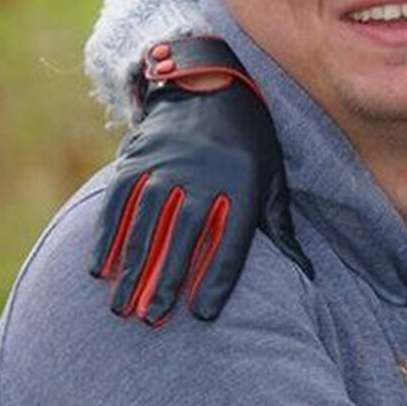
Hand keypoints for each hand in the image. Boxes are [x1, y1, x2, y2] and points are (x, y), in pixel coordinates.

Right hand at [89, 37, 312, 323]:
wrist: (214, 85)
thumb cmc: (250, 146)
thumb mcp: (272, 180)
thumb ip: (280, 228)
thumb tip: (308, 275)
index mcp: (242, 185)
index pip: (230, 240)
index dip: (216, 279)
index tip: (204, 315)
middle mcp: (204, 174)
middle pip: (184, 235)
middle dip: (166, 280)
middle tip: (154, 320)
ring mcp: (168, 164)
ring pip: (147, 222)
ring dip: (132, 266)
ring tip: (121, 307)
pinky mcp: (139, 156)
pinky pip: (119, 200)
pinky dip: (108, 234)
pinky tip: (99, 268)